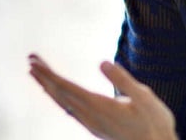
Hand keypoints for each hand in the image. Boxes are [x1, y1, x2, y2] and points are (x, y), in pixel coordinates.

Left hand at [28, 54, 176, 139]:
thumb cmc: (155, 122)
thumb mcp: (144, 97)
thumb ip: (122, 79)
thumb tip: (102, 62)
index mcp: (99, 107)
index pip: (66, 88)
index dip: (49, 74)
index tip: (34, 61)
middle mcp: (90, 116)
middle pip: (59, 94)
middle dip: (44, 76)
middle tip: (31, 59)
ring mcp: (91, 124)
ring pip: (63, 103)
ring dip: (48, 86)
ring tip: (37, 72)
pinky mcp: (94, 127)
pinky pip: (69, 110)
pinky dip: (59, 98)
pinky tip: (57, 92)